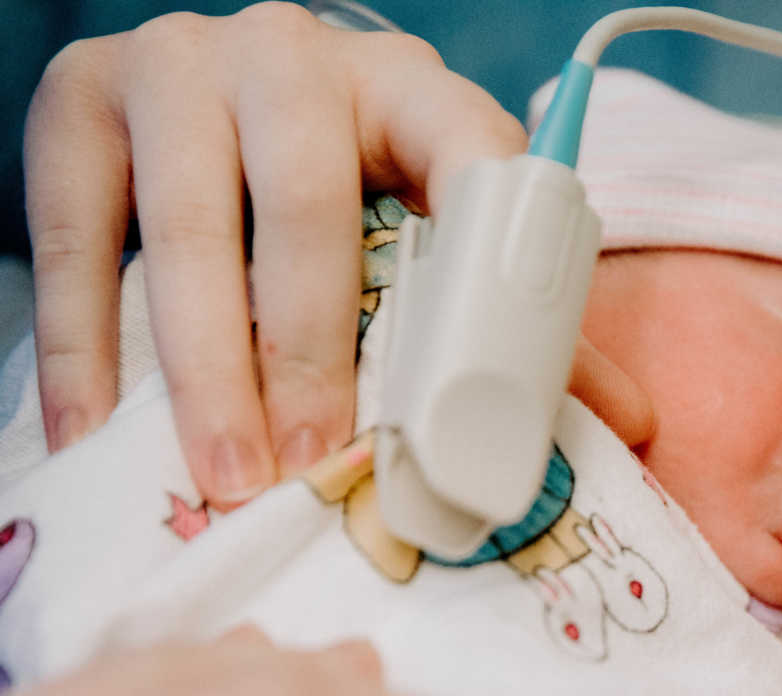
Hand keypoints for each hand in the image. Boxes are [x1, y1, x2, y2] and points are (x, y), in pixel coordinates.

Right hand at [24, 2, 527, 506]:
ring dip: (208, 370)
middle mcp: (294, 59)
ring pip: (193, 228)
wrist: (213, 101)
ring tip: (228, 475)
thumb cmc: (351, 188)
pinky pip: (76, 232)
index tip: (477, 363)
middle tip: (316, 463)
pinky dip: (84, 344)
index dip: (483, 252)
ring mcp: (181, 67)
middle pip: (308, 207)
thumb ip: (523, 322)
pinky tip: (96, 427)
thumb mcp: (432, 229)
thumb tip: (629, 423)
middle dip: (312, 354)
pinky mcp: (80, 96)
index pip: (471, 151)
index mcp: (413, 92)